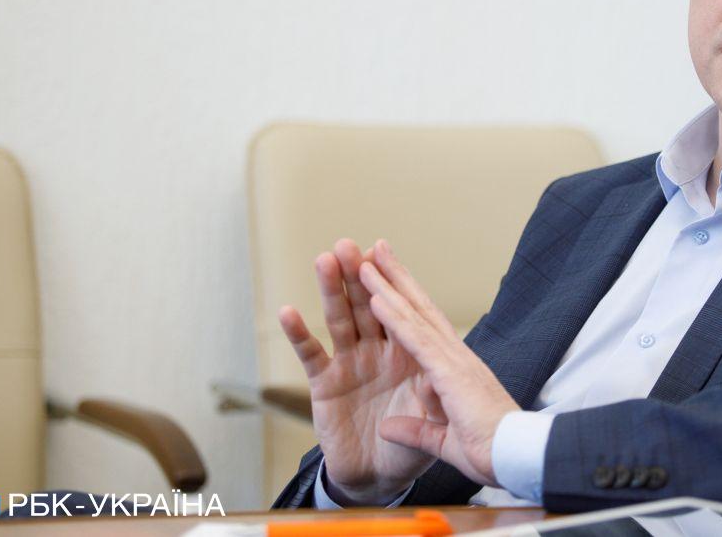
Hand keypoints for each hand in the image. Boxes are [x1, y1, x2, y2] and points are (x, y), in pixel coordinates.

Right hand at [277, 239, 442, 503]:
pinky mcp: (326, 384)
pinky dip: (299, 334)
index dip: (392, 282)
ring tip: (323, 260)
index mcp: (412, 355)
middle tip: (347, 244)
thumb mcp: (433, 430)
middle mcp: (380, 352)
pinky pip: (312, 355)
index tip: (381, 251)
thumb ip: (431, 406)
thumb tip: (433, 382)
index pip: (403, 312)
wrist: (380, 478)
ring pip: (341, 320)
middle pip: (369, 305)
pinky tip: (288, 312)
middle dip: (359, 274)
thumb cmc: (410, 448)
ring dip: (332, 291)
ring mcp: (352, 364)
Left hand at [358, 241, 519, 487]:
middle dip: (396, 277)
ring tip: (365, 260)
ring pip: (413, 315)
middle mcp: (455, 356)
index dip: (406, 299)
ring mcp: (453, 360)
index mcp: (456, 370)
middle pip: (419, 308)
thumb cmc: (491, 451)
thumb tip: (388, 426)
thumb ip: (417, 431)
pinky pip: (415, 340)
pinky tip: (376, 297)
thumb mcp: (443, 440)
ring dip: (387, 286)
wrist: (516, 458)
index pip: (425, 326)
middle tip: (375, 248)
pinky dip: (394, 317)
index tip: (389, 277)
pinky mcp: (449, 373)